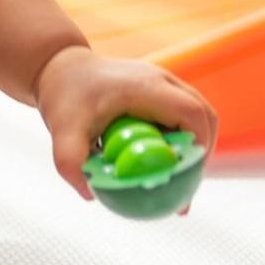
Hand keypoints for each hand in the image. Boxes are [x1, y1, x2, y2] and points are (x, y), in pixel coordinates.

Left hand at [33, 46, 217, 198]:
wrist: (61, 70)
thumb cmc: (64, 97)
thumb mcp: (61, 132)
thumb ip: (71, 163)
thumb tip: (91, 194)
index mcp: (146, 87)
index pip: (191, 113)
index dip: (198, 145)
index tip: (187, 176)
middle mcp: (161, 81)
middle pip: (203, 115)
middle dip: (200, 152)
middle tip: (185, 186)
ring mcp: (163, 84)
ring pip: (194, 116)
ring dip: (191, 146)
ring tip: (176, 180)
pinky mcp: (158, 92)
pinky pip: (178, 117)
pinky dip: (177, 140)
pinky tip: (160, 166)